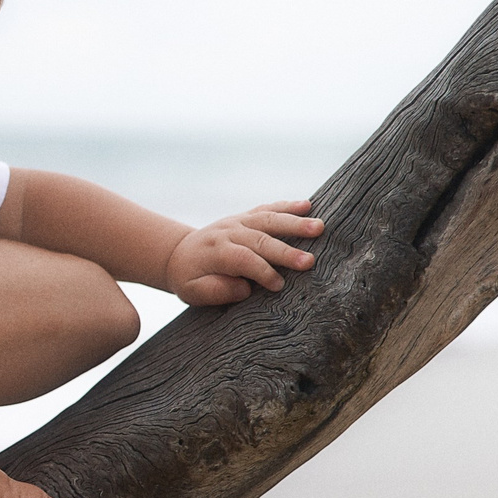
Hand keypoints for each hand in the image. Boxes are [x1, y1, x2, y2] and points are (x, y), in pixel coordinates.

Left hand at [162, 200, 322, 305]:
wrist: (179, 254)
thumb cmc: (190, 278)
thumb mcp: (192, 291)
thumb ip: (215, 290)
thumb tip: (244, 287)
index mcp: (215, 252)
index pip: (242, 259)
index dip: (261, 271)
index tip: (278, 285)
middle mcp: (228, 232)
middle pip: (260, 239)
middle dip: (285, 251)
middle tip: (309, 262)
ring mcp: (238, 221)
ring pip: (268, 219)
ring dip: (294, 223)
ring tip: (319, 227)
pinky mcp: (246, 217)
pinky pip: (267, 209)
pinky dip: (287, 206)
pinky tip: (308, 205)